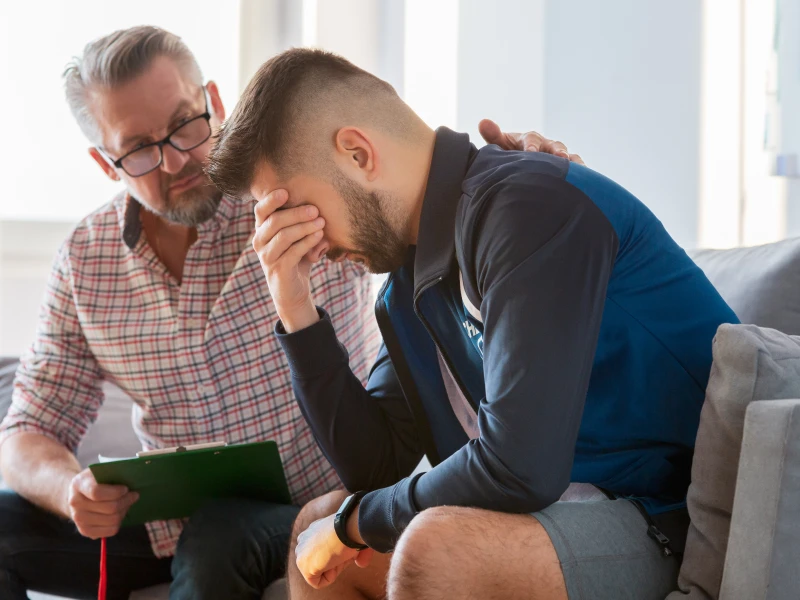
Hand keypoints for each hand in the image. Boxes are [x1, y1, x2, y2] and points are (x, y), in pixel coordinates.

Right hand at [65, 468, 138, 538]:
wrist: (78, 494)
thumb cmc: (95, 480)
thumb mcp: (101, 471)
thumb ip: (114, 473)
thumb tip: (134, 478)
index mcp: (79, 484)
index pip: (97, 492)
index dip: (116, 492)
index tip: (126, 488)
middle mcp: (75, 503)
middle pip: (109, 508)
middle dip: (126, 501)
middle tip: (134, 495)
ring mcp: (78, 519)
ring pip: (112, 520)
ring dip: (124, 511)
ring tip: (127, 503)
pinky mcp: (84, 531)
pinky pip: (110, 531)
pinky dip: (119, 523)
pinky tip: (119, 513)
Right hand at [253, 189, 326, 331]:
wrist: (293, 291)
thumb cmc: (296, 258)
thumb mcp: (297, 238)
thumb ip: (301, 223)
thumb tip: (319, 208)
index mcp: (262, 230)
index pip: (261, 211)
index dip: (271, 200)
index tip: (286, 192)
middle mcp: (259, 242)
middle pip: (275, 221)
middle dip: (297, 213)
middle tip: (316, 210)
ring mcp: (267, 257)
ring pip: (284, 236)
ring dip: (304, 227)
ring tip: (321, 223)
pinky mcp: (278, 270)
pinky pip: (293, 252)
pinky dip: (307, 242)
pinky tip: (320, 237)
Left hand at [296, 513, 373, 588]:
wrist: (346, 527)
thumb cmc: (352, 528)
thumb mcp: (351, 536)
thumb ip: (353, 550)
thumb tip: (361, 564)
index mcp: (313, 530)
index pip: (322, 550)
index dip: (338, 553)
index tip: (346, 546)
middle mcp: (304, 539)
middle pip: (320, 561)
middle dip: (334, 561)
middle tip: (344, 551)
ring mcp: (301, 552)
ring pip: (320, 571)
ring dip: (334, 567)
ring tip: (339, 554)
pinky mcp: (303, 565)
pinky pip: (318, 582)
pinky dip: (330, 577)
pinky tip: (333, 561)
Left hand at [478, 119, 584, 164]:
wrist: (518, 169)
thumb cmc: (508, 156)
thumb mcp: (500, 146)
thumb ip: (493, 136)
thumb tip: (483, 121)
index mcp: (529, 140)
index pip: (531, 139)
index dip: (531, 145)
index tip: (531, 153)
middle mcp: (546, 146)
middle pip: (555, 146)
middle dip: (558, 152)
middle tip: (560, 158)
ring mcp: (558, 157)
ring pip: (569, 157)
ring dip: (573, 162)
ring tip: (577, 169)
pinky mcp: (567, 169)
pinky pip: (577, 170)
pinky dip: (581, 173)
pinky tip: (584, 180)